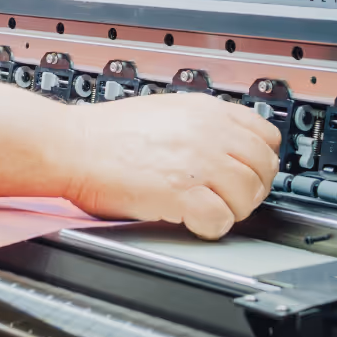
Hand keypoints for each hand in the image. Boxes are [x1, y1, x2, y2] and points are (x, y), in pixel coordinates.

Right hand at [62, 93, 281, 239]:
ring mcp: (198, 162)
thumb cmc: (104, 133)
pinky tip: (194, 221)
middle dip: (249, 188)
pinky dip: (211, 227)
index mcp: (205, 110)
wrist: (70, 146)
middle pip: (263, 168)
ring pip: (248, 196)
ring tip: (207, 209)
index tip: (246, 171)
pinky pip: (221, 220)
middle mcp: (208, 133)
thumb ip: (201, 123)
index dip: (258, 159)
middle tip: (226, 196)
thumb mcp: (164, 110)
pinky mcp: (182, 193)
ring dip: (232, 209)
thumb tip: (226, 143)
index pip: (266, 136)